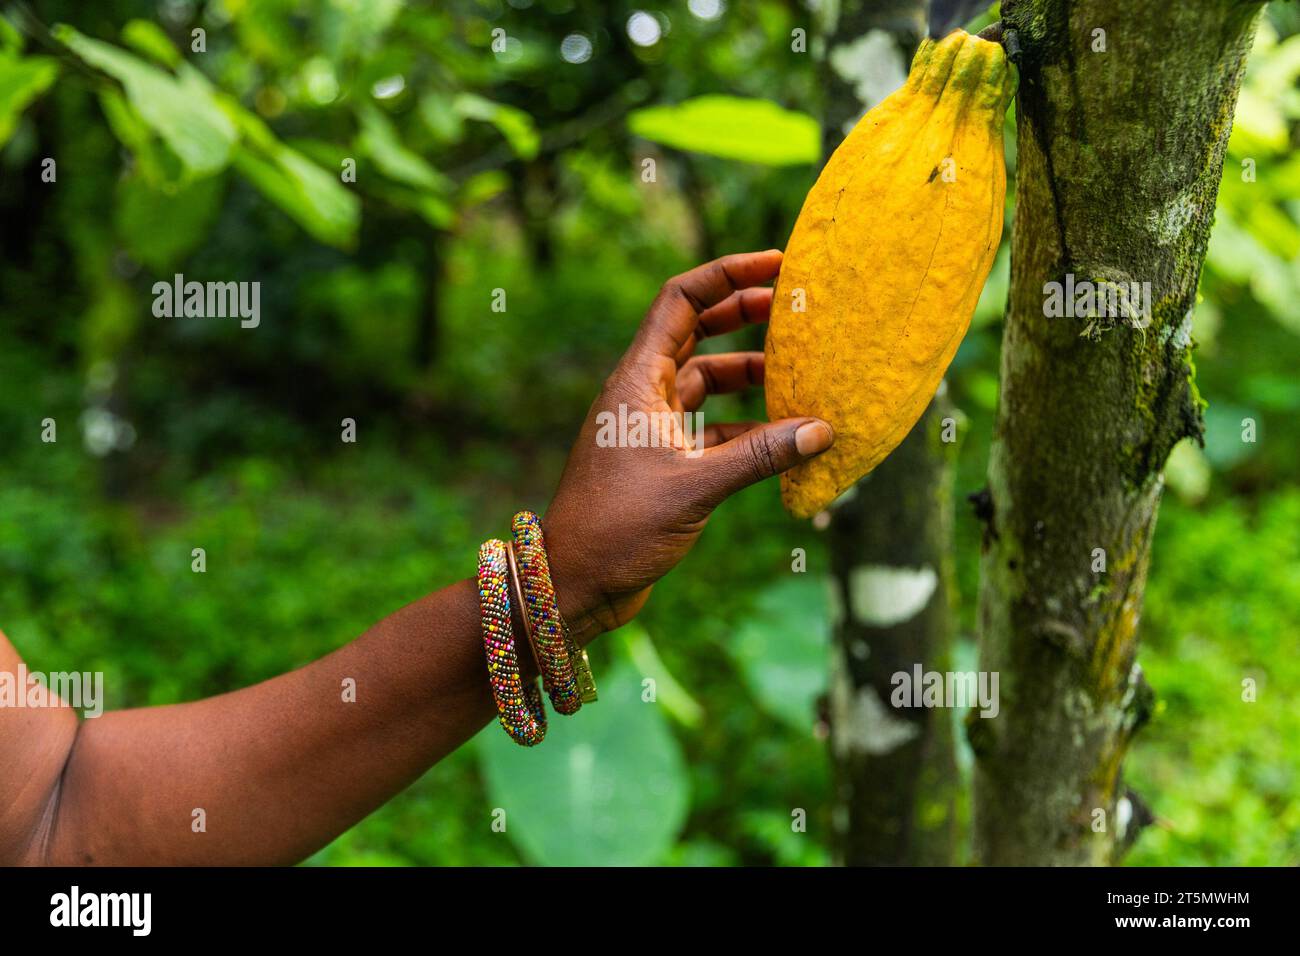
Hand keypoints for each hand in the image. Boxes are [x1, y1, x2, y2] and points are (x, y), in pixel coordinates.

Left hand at [543, 250, 833, 640]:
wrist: (573, 585)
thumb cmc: (616, 530)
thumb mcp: (694, 488)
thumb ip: (759, 456)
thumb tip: (823, 430)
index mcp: (636, 380)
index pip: (681, 301)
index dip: (728, 274)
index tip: (777, 263)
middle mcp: (642, 394)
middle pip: (697, 332)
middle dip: (746, 314)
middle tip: (799, 307)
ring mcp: (650, 428)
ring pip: (708, 383)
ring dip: (751, 375)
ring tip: (802, 371)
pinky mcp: (662, 463)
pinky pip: (712, 429)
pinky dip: (746, 426)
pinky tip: (785, 435)